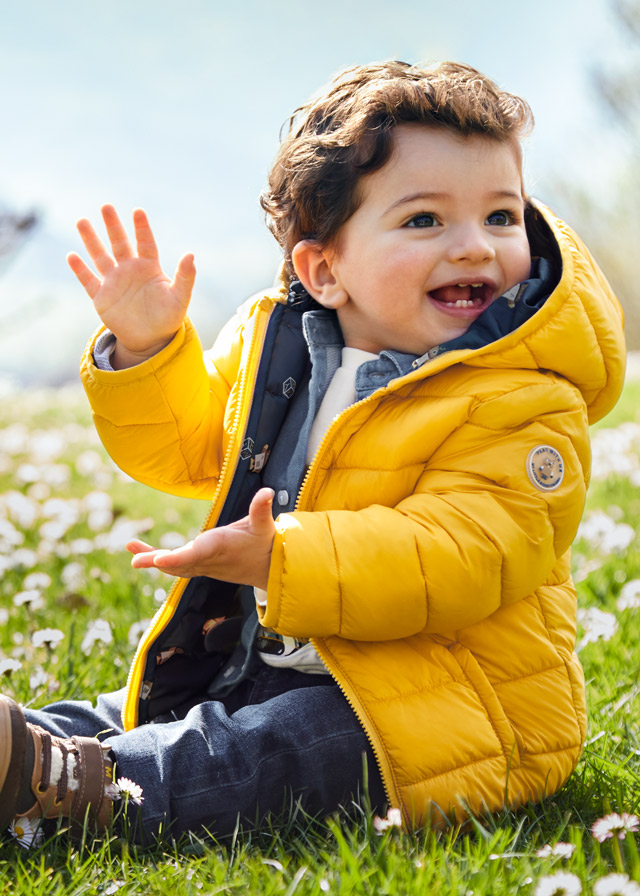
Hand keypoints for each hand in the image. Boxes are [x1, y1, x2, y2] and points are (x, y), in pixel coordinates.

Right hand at [67, 205, 195, 367]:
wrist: (151, 339)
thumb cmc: (168, 317)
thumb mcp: (180, 297)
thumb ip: (185, 276)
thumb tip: (191, 254)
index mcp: (150, 267)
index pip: (145, 243)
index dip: (142, 228)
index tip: (138, 211)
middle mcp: (130, 270)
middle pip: (120, 243)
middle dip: (113, 225)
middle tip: (106, 206)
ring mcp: (114, 282)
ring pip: (100, 257)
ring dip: (91, 240)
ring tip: (82, 221)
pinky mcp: (102, 297)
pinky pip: (89, 281)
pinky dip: (80, 270)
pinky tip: (72, 256)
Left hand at [127, 488, 275, 590]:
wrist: (267, 569)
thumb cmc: (264, 544)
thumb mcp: (264, 526)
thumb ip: (262, 508)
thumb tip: (268, 491)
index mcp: (220, 547)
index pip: (196, 554)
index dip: (177, 558)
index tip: (159, 560)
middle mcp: (208, 559)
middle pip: (178, 563)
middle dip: (155, 560)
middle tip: (134, 560)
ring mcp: (203, 566)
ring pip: (174, 566)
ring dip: (151, 558)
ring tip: (131, 548)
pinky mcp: (200, 566)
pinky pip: (176, 566)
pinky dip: (160, 561)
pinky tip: (143, 554)